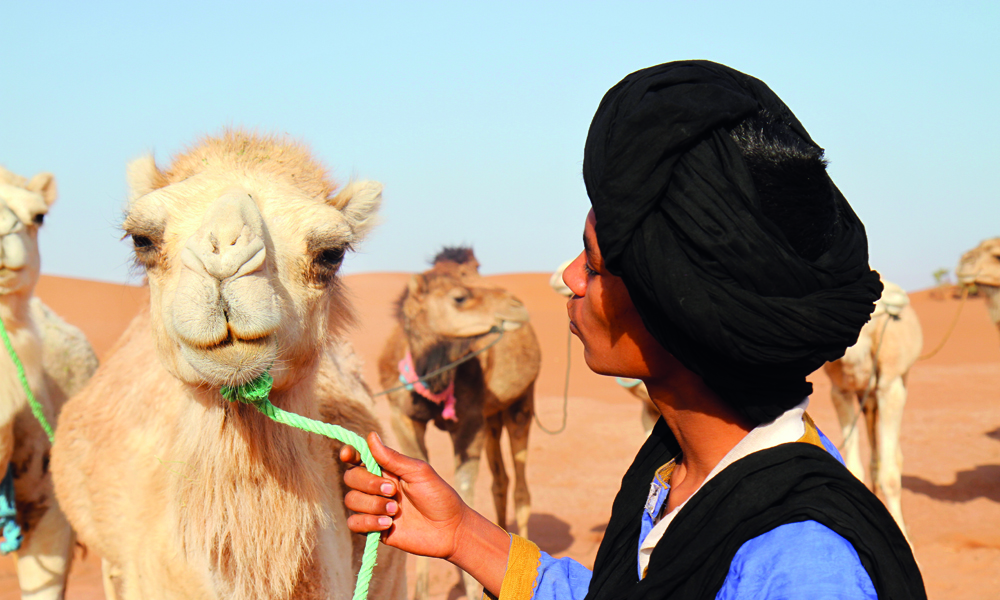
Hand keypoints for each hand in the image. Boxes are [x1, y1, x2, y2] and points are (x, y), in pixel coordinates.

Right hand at [341, 432, 510, 594]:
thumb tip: (371, 435)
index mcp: (387, 469)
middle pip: (351, 477)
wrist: (449, 529)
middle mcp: (377, 486)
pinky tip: (388, 524)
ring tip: (395, 511)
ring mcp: (374, 507)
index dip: (349, 454)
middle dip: (368, 483)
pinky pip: (354, 523)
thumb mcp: (418, 472)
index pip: (359, 458)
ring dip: (372, 505)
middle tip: (393, 491)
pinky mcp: (374, 528)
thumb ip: (392, 458)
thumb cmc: (438, 496)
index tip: (347, 455)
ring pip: (351, 500)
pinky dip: (368, 522)